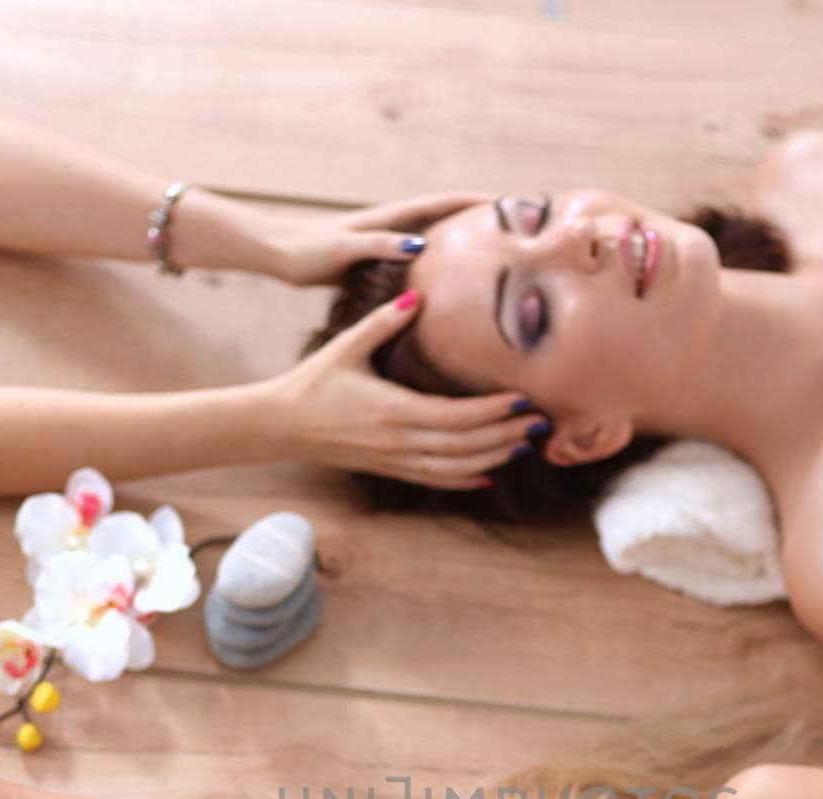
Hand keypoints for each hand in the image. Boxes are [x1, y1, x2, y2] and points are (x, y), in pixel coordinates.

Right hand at [265, 289, 547, 489]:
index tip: (522, 400)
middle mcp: (398, 441)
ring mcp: (395, 460)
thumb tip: (417, 294)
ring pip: (455, 468)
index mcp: (392, 409)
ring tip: (525, 445)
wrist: (282, 425)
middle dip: (505, 435)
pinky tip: (488, 477)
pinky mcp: (390, 470)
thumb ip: (384, 321)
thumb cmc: (313, 382)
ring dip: (493, 459)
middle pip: (465, 446)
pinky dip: (465, 481)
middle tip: (540, 423)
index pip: (456, 416)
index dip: (493, 411)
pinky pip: (435, 480)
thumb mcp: (347, 345)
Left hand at [267, 191, 491, 286]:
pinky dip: (440, 263)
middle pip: (445, 217)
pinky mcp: (379, 261)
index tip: (509, 203)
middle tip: (514, 224)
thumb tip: (420, 245)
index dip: (475, 202)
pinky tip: (449, 280)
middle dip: (477, 217)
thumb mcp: (345, 249)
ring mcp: (388, 242)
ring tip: (493, 251)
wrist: (279, 254)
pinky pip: (420, 259)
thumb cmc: (308, 250)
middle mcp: (394, 227)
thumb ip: (380, 245)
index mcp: (391, 220)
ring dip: (461, 240)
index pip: (442, 203)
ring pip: (436, 238)